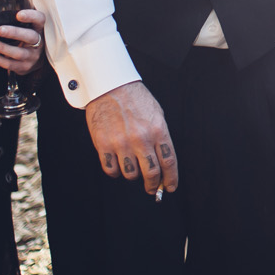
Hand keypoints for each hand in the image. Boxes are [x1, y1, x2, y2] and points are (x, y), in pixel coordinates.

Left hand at [0, 6, 45, 76]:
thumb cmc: (21, 37)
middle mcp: (38, 42)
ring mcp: (32, 56)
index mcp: (38, 28)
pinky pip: (10, 64)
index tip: (19, 14)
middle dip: (15, 33)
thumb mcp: (15, 26)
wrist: (32, 60)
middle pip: (30, 36)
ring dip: (2, 47)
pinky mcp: (24, 67)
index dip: (31, 16)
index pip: (39, 19)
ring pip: (19, 53)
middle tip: (0, 30)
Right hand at [84, 80, 177, 195]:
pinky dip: (115, 171)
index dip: (171, 179)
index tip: (170, 187)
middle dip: (154, 185)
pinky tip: (118, 165)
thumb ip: (160, 138)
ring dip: (133, 175)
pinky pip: (111, 170)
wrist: (111, 87)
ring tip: (133, 168)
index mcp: (158, 130)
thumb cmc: (136, 100)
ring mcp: (121, 143)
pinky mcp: (103, 145)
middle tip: (153, 188)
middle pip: (151, 173)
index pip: (169, 162)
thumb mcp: (157, 114)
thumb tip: (164, 163)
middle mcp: (141, 139)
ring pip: (131, 174)